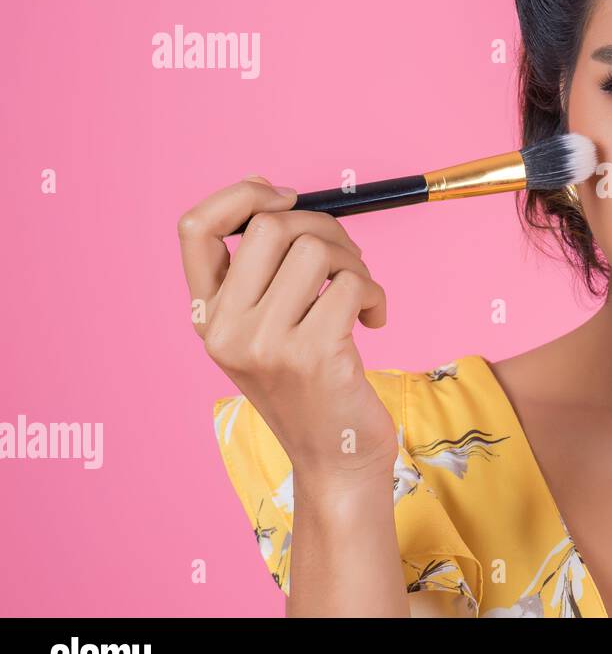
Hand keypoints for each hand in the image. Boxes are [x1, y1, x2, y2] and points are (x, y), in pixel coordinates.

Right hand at [179, 175, 397, 485]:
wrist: (335, 459)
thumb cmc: (311, 386)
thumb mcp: (267, 331)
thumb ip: (262, 275)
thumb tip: (279, 195)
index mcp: (207, 316)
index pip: (194, 228)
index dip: (241, 196)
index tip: (284, 195)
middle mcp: (224, 330)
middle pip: (270, 226)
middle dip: (323, 227)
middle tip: (346, 259)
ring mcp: (265, 343)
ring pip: (315, 249)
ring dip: (354, 262)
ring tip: (361, 294)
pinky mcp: (313, 354)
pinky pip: (352, 284)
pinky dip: (375, 294)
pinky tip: (374, 321)